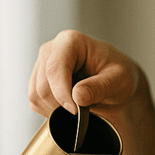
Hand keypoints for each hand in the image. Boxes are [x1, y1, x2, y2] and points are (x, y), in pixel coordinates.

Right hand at [28, 30, 144, 117]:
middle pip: (42, 86)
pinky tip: (69, 107)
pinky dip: (50, 111)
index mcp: (71, 42)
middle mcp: (52, 50)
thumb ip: (100, 87)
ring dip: (55, 110)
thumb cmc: (118, 74)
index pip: (55, 69)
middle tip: (83, 112)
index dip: (62, 93)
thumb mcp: (119, 80)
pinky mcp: (38, 80)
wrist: (114, 82)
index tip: (76, 111)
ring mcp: (42, 64)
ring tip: (78, 108)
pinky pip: (35, 102)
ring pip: (36, 95)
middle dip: (61, 105)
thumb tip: (77, 97)